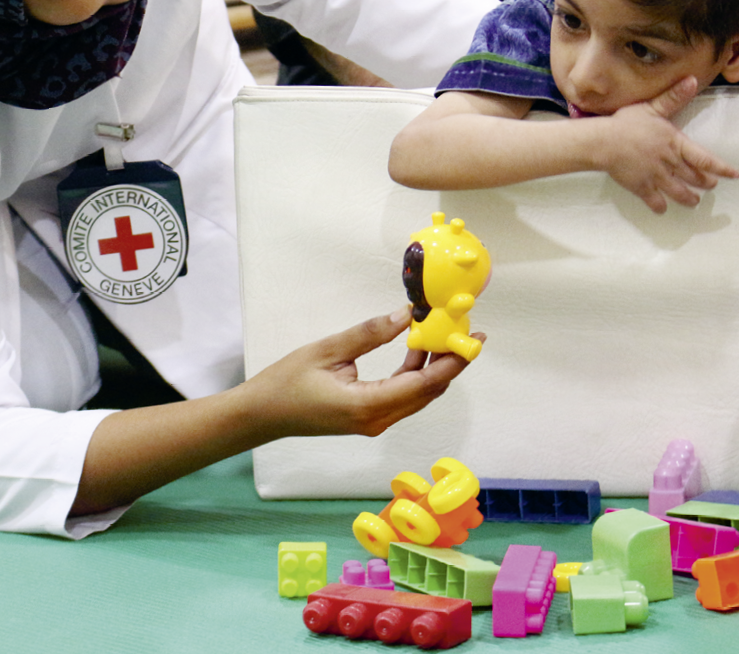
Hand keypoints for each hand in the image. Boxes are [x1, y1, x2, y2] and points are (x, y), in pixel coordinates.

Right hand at [245, 306, 469, 437]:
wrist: (264, 414)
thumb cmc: (288, 382)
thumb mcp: (328, 350)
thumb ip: (371, 333)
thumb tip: (408, 315)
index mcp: (368, 406)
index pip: (425, 383)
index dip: (454, 361)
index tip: (474, 339)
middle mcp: (378, 420)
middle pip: (428, 392)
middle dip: (450, 361)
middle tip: (464, 330)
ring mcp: (374, 423)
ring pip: (418, 395)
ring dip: (434, 367)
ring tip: (444, 333)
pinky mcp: (369, 418)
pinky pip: (403, 397)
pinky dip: (415, 373)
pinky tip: (416, 349)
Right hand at [601, 76, 738, 213]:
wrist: (604, 142)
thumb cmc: (626, 123)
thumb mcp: (651, 107)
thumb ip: (673, 97)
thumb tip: (692, 80)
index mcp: (675, 144)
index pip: (705, 159)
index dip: (721, 168)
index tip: (734, 175)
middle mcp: (670, 163)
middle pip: (694, 177)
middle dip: (705, 183)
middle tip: (711, 186)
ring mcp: (656, 177)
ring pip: (679, 192)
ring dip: (688, 199)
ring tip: (694, 202)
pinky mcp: (641, 187)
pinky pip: (655, 201)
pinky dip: (660, 206)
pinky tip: (662, 209)